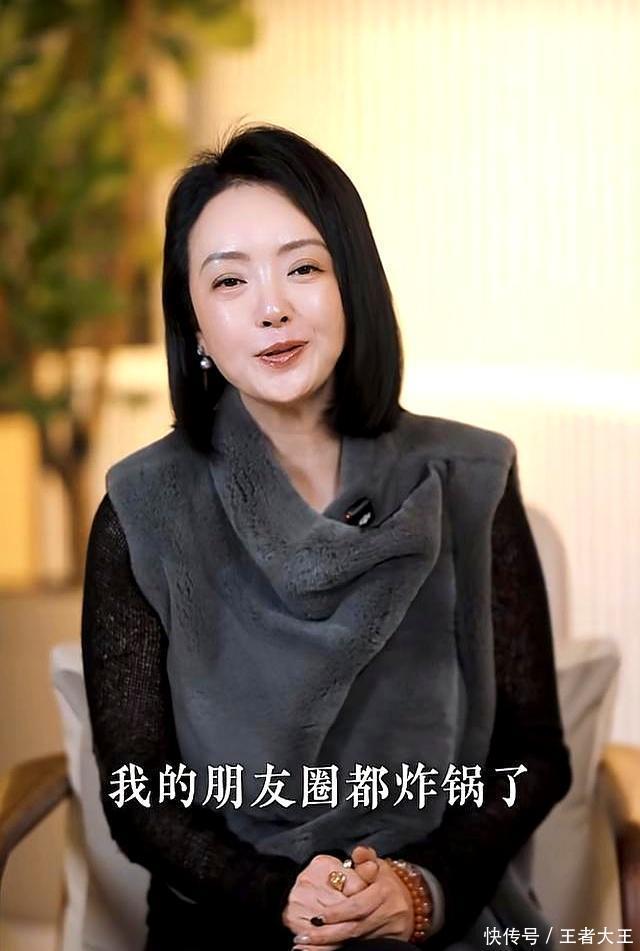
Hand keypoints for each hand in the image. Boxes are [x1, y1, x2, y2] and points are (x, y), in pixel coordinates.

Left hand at [290, 848, 414, 947]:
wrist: (413, 902)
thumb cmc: (386, 882)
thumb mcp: (378, 866)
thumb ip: (365, 858)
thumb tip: (358, 853)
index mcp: (384, 891)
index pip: (357, 905)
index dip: (336, 913)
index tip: (315, 918)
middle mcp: (388, 912)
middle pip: (354, 928)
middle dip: (327, 935)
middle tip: (303, 937)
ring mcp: (389, 930)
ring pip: (356, 940)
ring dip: (330, 945)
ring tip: (306, 946)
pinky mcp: (388, 942)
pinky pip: (362, 946)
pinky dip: (342, 950)